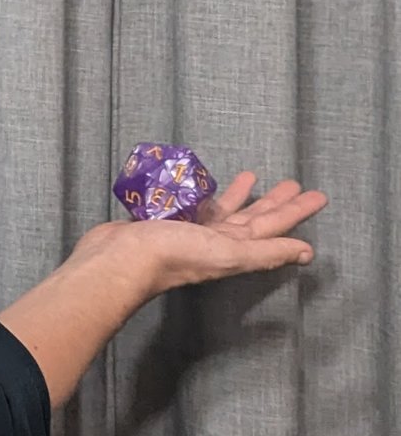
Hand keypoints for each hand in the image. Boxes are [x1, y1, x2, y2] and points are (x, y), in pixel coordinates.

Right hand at [72, 170, 326, 300]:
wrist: (119, 259)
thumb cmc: (172, 255)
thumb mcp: (227, 253)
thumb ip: (266, 252)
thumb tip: (306, 253)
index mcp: (233, 249)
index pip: (273, 228)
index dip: (296, 212)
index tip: (316, 196)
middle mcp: (216, 242)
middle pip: (254, 218)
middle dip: (274, 201)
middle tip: (292, 182)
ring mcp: (191, 232)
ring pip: (225, 211)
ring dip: (242, 195)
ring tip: (252, 176)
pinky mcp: (167, 221)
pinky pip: (194, 205)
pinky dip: (205, 193)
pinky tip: (206, 182)